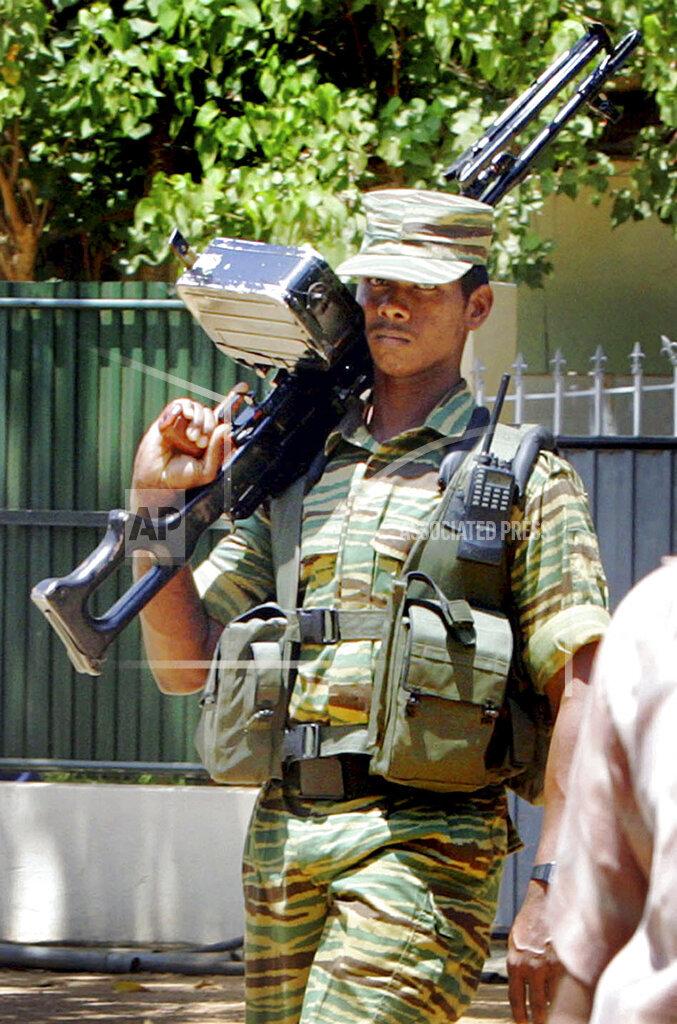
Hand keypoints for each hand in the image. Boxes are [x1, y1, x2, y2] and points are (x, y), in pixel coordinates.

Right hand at [131, 384, 248, 497]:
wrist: (156, 479)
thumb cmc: (180, 478)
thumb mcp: (206, 471)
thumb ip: (217, 452)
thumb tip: (225, 428)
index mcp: (209, 440)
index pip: (223, 418)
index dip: (233, 401)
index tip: (243, 387)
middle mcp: (198, 429)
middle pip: (210, 414)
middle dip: (209, 425)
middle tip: (199, 442)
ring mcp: (183, 423)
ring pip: (196, 408)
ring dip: (196, 420)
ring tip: (189, 437)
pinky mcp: (168, 418)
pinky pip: (179, 405)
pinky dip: (181, 410)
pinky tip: (179, 419)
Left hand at [507, 882, 562, 1023]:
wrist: (545, 897)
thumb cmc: (529, 920)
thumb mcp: (514, 941)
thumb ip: (516, 964)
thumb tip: (519, 988)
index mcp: (514, 962)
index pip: (515, 1000)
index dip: (520, 1017)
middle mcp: (530, 967)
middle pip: (536, 1007)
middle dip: (539, 1021)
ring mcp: (549, 965)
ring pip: (553, 1001)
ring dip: (555, 1011)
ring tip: (556, 1019)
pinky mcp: (566, 960)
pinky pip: (567, 988)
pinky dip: (567, 998)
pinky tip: (568, 1004)